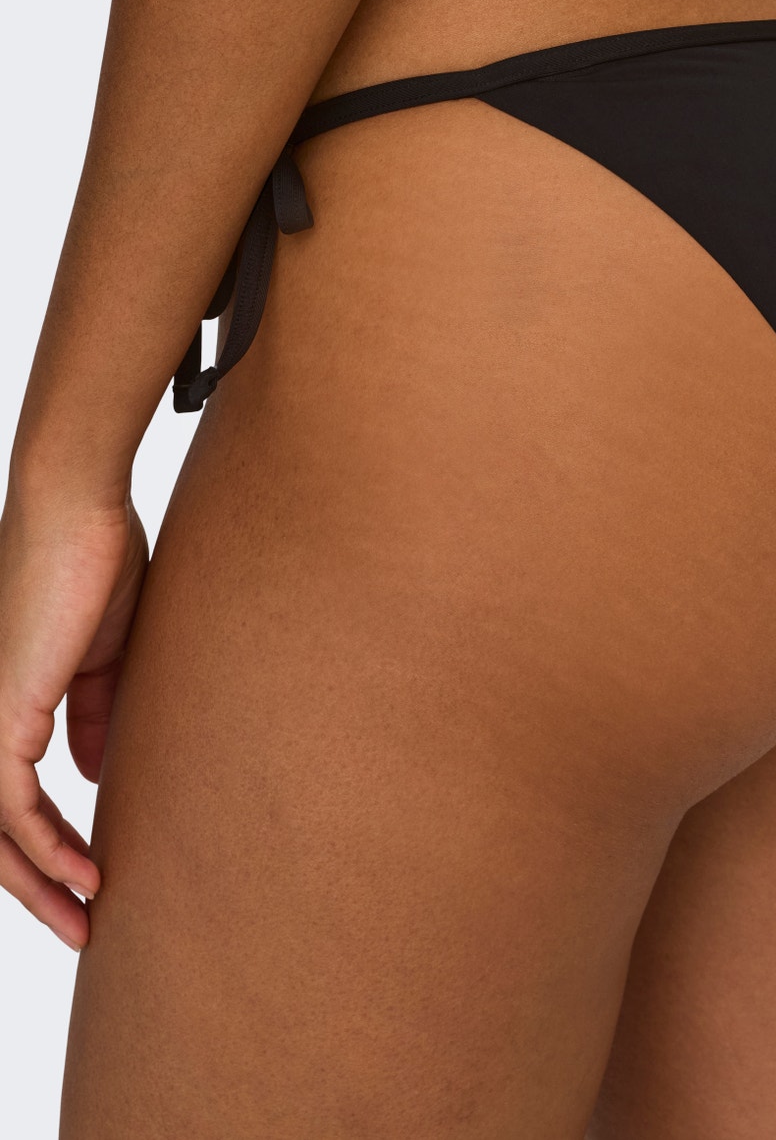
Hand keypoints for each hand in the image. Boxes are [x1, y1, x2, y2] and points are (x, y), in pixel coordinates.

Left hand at [0, 485, 148, 948]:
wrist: (78, 510)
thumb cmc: (94, 558)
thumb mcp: (102, 653)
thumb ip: (92, 713)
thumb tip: (92, 772)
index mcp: (6, 700)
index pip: (10, 798)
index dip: (43, 846)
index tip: (89, 877)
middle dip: (32, 886)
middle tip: (80, 926)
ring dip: (39, 881)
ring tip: (86, 918)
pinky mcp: (0, 712)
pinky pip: (12, 804)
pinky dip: (45, 845)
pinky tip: (84, 869)